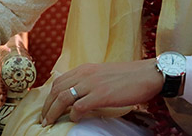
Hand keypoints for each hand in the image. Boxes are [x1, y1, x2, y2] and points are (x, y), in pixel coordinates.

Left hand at [39, 60, 163, 126]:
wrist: (147, 74)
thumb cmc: (128, 77)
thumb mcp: (103, 74)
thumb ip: (89, 82)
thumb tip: (79, 96)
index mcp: (85, 69)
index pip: (59, 82)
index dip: (49, 96)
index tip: (46, 108)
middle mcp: (85, 74)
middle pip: (57, 90)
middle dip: (47, 106)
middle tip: (43, 119)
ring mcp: (92, 84)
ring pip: (63, 98)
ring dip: (53, 112)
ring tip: (49, 123)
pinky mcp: (101, 95)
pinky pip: (79, 106)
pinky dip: (72, 114)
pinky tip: (73, 120)